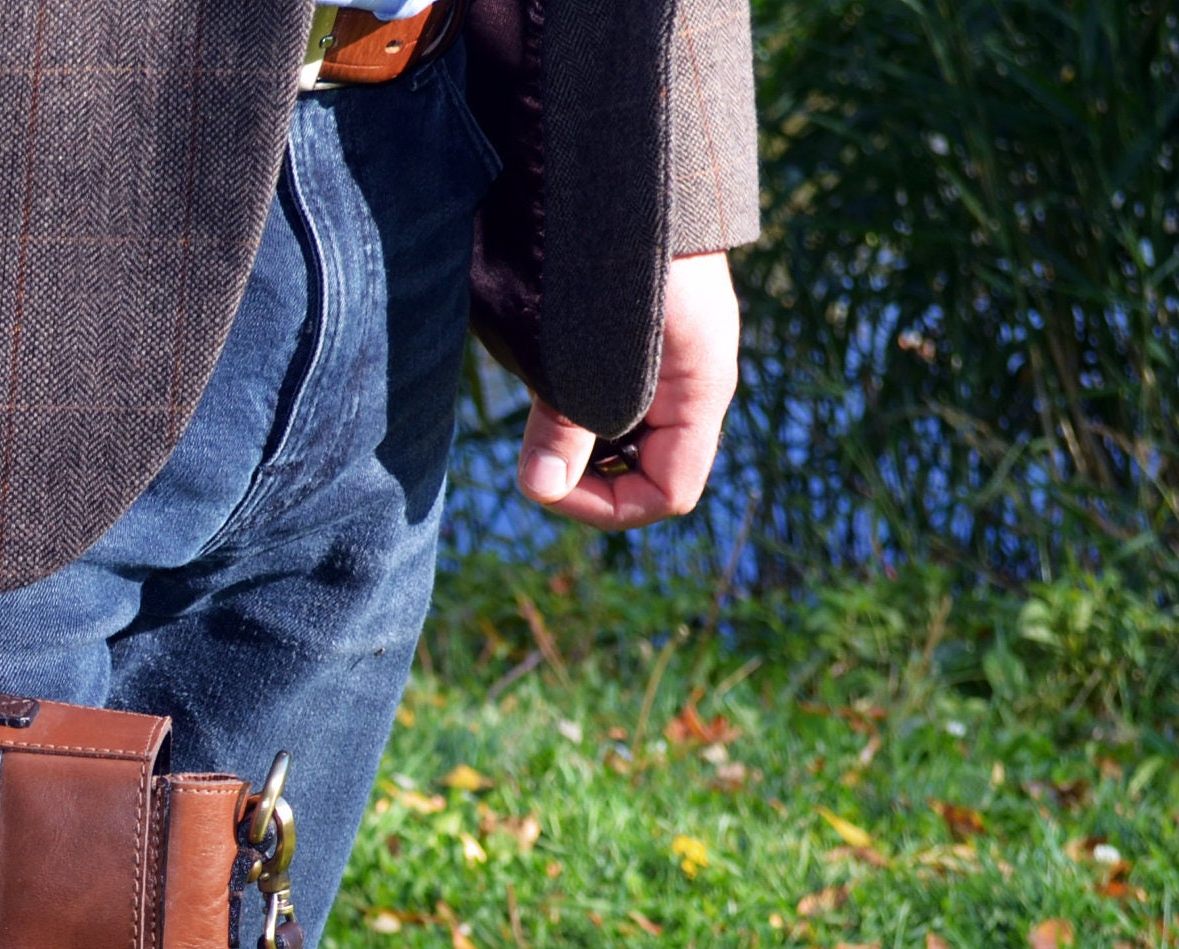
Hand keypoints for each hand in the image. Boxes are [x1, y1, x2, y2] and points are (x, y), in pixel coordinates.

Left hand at [517, 251, 739, 528]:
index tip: (546, 483)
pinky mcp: (634, 335)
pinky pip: (606, 392)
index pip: (669, 491)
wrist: (631, 158)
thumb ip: (568, 422)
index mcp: (700, 391)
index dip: (607, 506)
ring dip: (573, 436)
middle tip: (533, 449)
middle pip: (643, 467)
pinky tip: (541, 375)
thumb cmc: (622, 246)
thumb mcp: (590, 347)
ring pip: (619, 431)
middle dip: (586, 472)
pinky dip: (570, 401)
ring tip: (535, 409)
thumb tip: (538, 489)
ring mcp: (665, 358)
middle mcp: (689, 382)